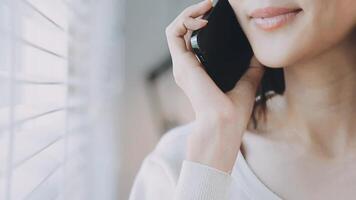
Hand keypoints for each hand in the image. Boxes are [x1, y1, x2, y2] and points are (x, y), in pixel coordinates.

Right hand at [165, 0, 264, 172]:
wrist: (224, 124)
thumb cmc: (234, 111)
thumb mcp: (248, 81)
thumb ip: (251, 66)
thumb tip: (259, 52)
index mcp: (199, 72)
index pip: (193, 42)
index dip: (201, 25)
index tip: (217, 16)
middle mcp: (187, 67)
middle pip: (183, 32)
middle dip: (195, 14)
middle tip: (210, 6)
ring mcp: (182, 65)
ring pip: (175, 29)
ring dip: (189, 14)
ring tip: (206, 7)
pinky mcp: (181, 62)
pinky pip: (174, 33)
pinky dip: (185, 21)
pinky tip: (203, 19)